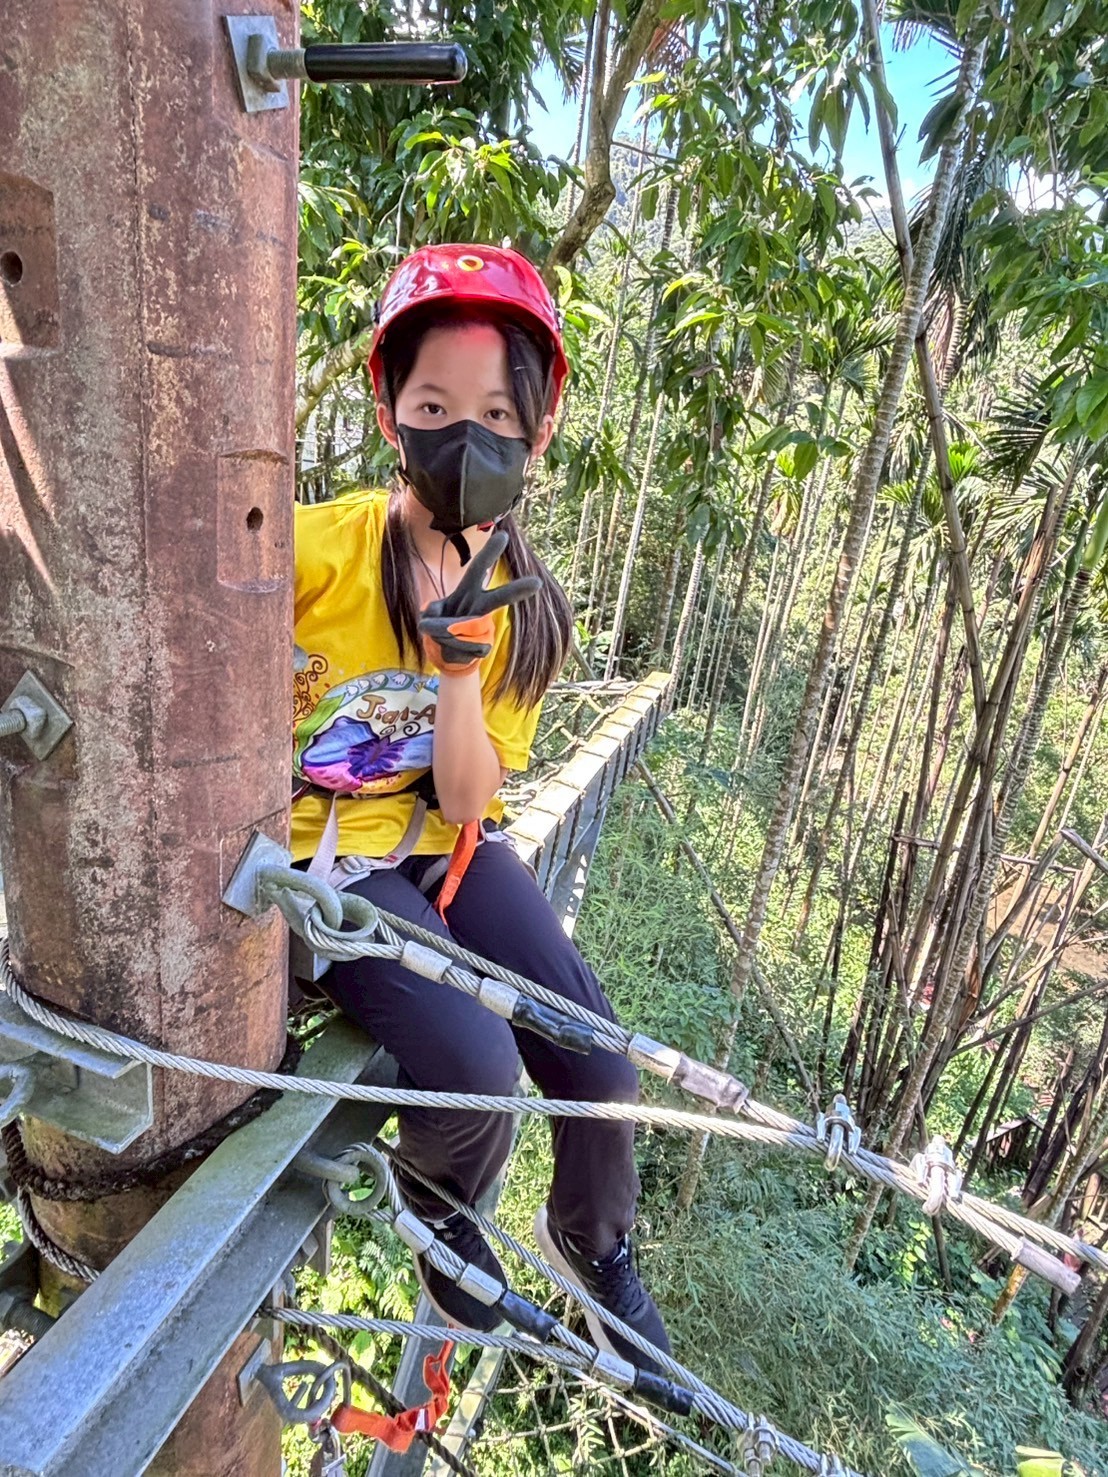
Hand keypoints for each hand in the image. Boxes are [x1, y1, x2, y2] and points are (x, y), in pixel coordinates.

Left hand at [419, 531, 539, 674]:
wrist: (445, 652)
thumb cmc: (439, 624)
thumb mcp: (429, 614)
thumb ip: (432, 614)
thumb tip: (442, 625)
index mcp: (468, 590)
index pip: (479, 568)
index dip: (489, 553)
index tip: (504, 536)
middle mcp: (480, 607)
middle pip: (499, 598)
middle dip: (516, 590)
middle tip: (537, 583)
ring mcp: (483, 628)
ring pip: (467, 629)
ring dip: (444, 632)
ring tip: (442, 634)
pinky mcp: (484, 648)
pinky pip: (461, 647)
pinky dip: (448, 649)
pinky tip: (452, 649)